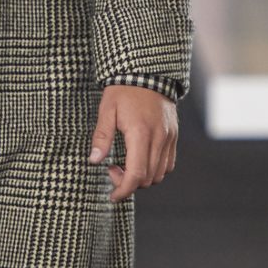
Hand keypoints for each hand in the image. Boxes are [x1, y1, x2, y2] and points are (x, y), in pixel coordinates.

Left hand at [88, 86, 178, 202]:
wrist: (147, 72)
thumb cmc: (123, 90)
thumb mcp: (106, 110)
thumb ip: (101, 137)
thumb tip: (94, 161)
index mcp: (140, 133)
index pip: (136, 174)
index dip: (124, 190)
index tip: (113, 195)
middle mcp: (159, 138)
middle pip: (148, 178)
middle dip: (129, 183)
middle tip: (112, 168)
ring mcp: (169, 137)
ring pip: (160, 174)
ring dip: (142, 177)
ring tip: (125, 163)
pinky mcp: (173, 135)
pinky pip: (168, 163)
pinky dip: (154, 169)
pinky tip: (139, 158)